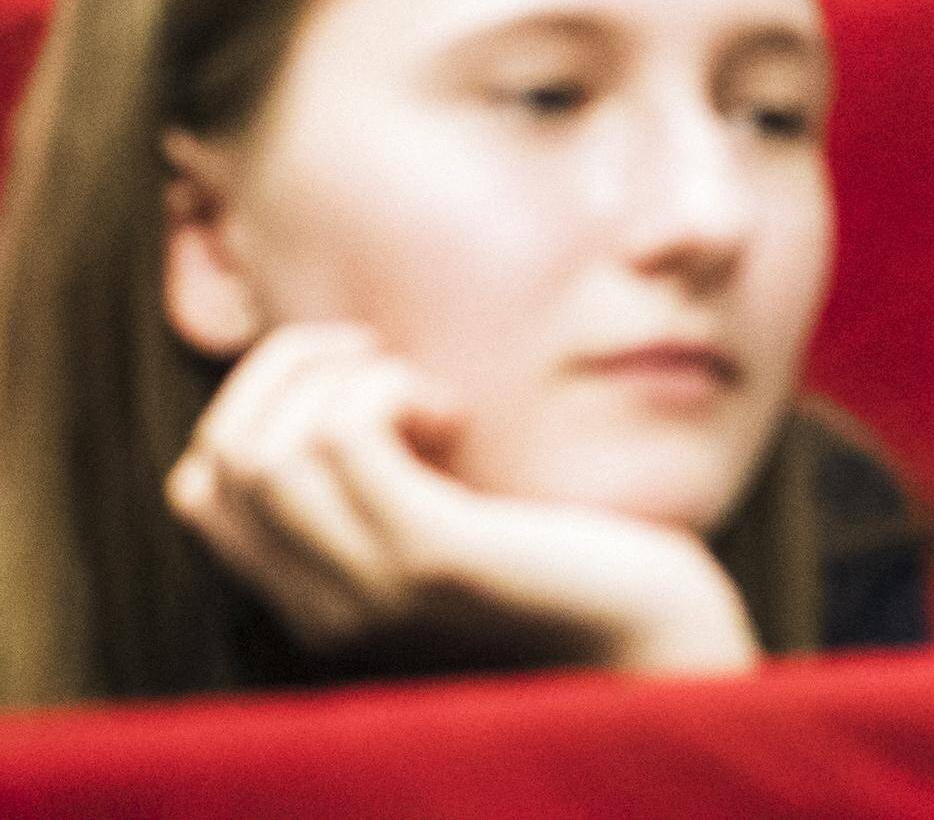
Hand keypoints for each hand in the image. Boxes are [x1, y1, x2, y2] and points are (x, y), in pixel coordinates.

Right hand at [167, 325, 760, 678]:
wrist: (656, 651)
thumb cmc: (571, 570)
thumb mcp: (449, 529)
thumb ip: (382, 493)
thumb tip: (341, 380)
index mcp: (315, 601)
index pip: (201, 490)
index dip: (258, 404)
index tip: (358, 387)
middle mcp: (321, 608)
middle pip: (219, 460)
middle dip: (284, 371)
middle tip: (377, 358)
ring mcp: (369, 588)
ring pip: (268, 449)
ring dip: (341, 380)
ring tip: (425, 395)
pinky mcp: (434, 558)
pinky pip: (346, 442)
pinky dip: (384, 392)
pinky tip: (453, 415)